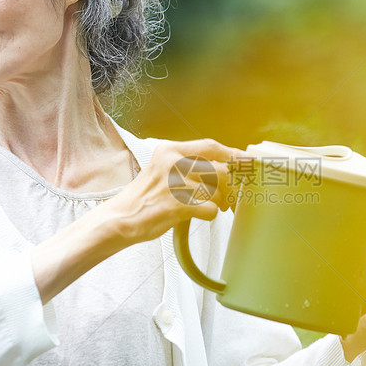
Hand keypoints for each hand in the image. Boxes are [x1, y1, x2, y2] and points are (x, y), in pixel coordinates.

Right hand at [106, 138, 245, 245]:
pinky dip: (209, 214)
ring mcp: (175, 183)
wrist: (120, 218)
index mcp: (170, 150)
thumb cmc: (146, 198)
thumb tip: (226, 169)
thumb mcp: (164, 170)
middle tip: (230, 196)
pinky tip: (198, 214)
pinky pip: (210, 208)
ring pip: (217, 190)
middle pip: (220, 169)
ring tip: (211, 206)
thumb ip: (190, 165)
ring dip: (219, 201)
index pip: (211, 146)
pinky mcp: (177, 204)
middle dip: (231, 185)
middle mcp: (173, 162)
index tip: (245, 162)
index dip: (232, 154)